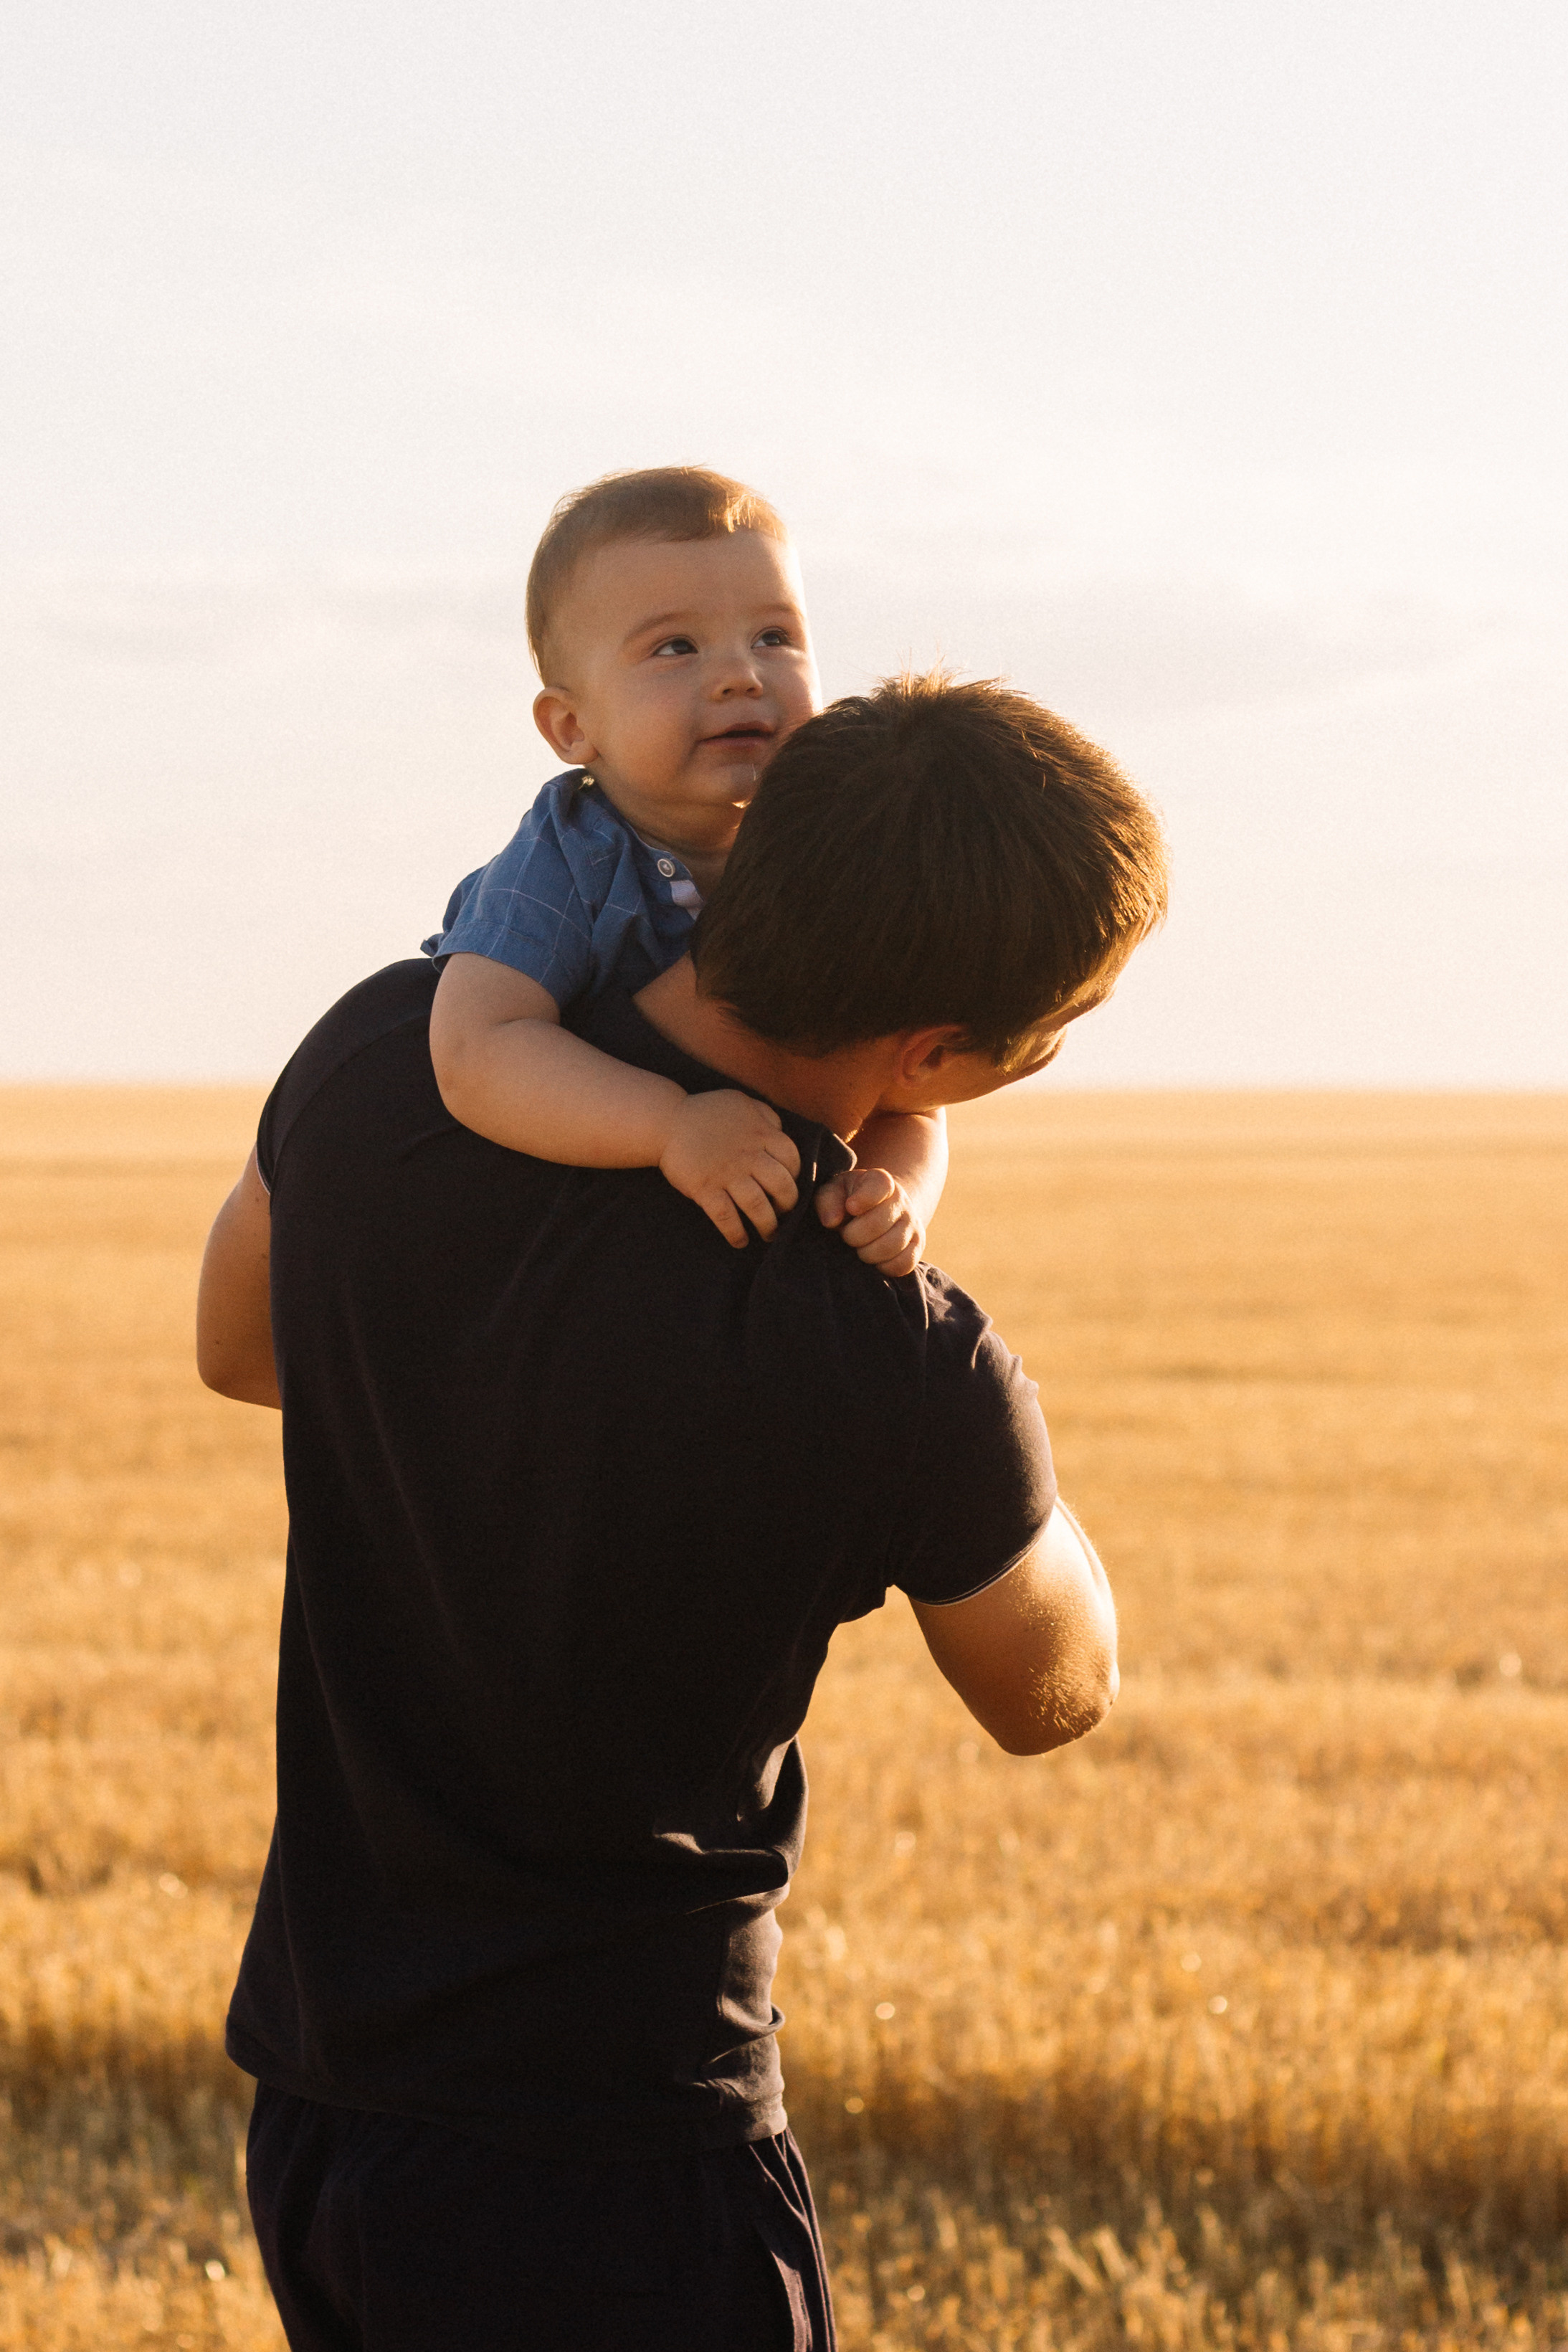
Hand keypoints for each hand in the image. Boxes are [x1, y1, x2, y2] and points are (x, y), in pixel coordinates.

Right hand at [658, 1091, 800, 1248]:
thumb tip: (780, 1131)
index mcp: (760, 1133)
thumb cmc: (705, 1113)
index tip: (788, 1186)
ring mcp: (726, 1173)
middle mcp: (748, 1155)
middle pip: (782, 1186)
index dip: (795, 1176)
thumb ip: (764, 1115)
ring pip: (757, 1206)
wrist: (666, 1121)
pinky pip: (726, 1217)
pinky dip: (736, 1233)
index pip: (792, 1159)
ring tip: (769, 1235)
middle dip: (788, 1206)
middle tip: (783, 1214)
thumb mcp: (741, 1103)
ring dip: (767, 1225)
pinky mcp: (704, 1189)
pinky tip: (740, 1241)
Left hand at [814, 1165, 923, 1276]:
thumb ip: (827, 1201)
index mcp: (880, 1181)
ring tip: (859, 1247)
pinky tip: (874, 1259)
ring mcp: (912, 1224)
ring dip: (867, 1253)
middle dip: (853, 1235)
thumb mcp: (833, 1193)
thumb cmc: (848, 1201)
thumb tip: (831, 1221)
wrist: (875, 1212)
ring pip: (891, 1246)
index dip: (863, 1199)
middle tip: (847, 1235)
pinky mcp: (917, 1246)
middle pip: (878, 1224)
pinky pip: (903, 1264)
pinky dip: (884, 1267)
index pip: (879, 1186)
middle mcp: (901, 1200)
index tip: (850, 1207)